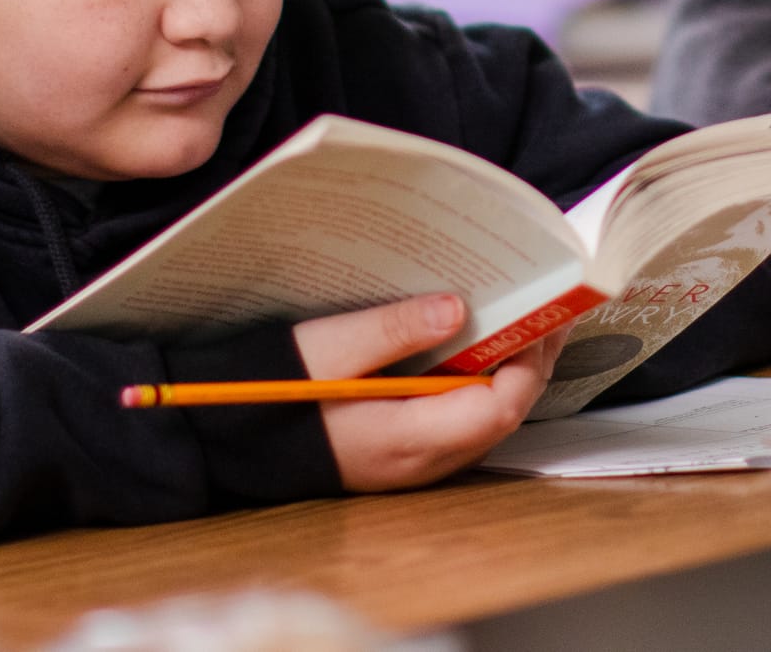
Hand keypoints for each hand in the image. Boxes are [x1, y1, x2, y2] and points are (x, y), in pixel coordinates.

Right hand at [293, 294, 567, 492]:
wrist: (225, 440)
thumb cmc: (267, 391)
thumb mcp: (326, 349)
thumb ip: (393, 331)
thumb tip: (459, 308)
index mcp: (406, 439)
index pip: (498, 408)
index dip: (529, 361)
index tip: (542, 313)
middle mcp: (420, 462)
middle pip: (501, 416)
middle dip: (529, 362)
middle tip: (545, 306)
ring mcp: (411, 464)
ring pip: (484, 421)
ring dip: (507, 373)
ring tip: (517, 319)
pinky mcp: (400, 453)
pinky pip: (458, 422)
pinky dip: (476, 385)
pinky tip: (471, 348)